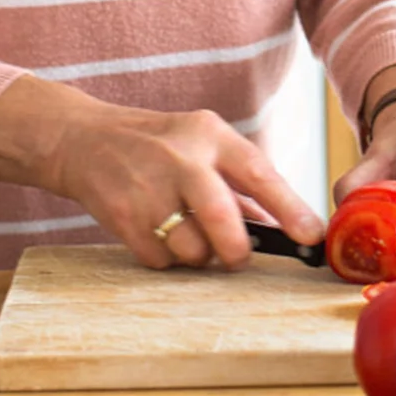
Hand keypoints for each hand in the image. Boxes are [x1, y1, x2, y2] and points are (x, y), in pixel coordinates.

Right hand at [45, 102, 323, 270]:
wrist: (83, 140)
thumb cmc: (155, 144)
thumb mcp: (200, 143)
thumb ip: (239, 183)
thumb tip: (281, 227)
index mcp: (209, 134)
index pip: (258, 172)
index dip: (290, 208)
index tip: (312, 235)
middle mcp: (180, 158)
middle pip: (222, 220)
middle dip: (236, 250)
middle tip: (237, 256)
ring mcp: (148, 188)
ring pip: (192, 250)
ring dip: (198, 256)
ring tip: (186, 233)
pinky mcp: (122, 217)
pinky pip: (161, 260)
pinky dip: (167, 258)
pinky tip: (157, 231)